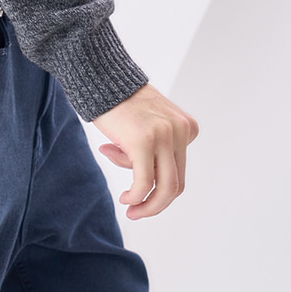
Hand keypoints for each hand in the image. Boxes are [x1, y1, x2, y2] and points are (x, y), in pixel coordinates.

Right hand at [91, 83, 198, 219]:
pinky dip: (135, 196)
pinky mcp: (144, 141)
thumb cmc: (120, 103)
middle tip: (137, 213)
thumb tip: (143, 186)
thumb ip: (152, 151)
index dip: (157, 183)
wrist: (103, 78)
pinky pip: (144, 182)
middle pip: (177, 183)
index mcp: (187, 128)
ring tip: (129, 208)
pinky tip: (125, 198)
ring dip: (147, 205)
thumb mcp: (147, 127)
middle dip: (157, 204)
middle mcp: (181, 131)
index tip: (135, 185)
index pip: (178, 170)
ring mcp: (164, 136)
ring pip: (165, 187)